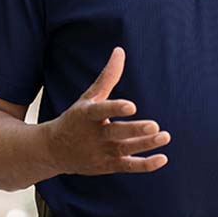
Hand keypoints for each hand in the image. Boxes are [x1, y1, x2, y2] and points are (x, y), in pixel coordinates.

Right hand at [47, 46, 170, 175]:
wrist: (53, 150)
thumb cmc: (76, 118)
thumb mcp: (89, 97)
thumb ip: (107, 77)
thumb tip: (120, 50)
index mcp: (86, 115)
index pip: (100, 111)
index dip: (115, 109)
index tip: (132, 106)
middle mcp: (93, 135)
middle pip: (115, 133)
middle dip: (134, 131)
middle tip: (155, 126)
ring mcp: (100, 152)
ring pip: (124, 150)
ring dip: (145, 145)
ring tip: (165, 136)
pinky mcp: (107, 166)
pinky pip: (127, 166)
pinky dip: (144, 165)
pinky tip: (162, 158)